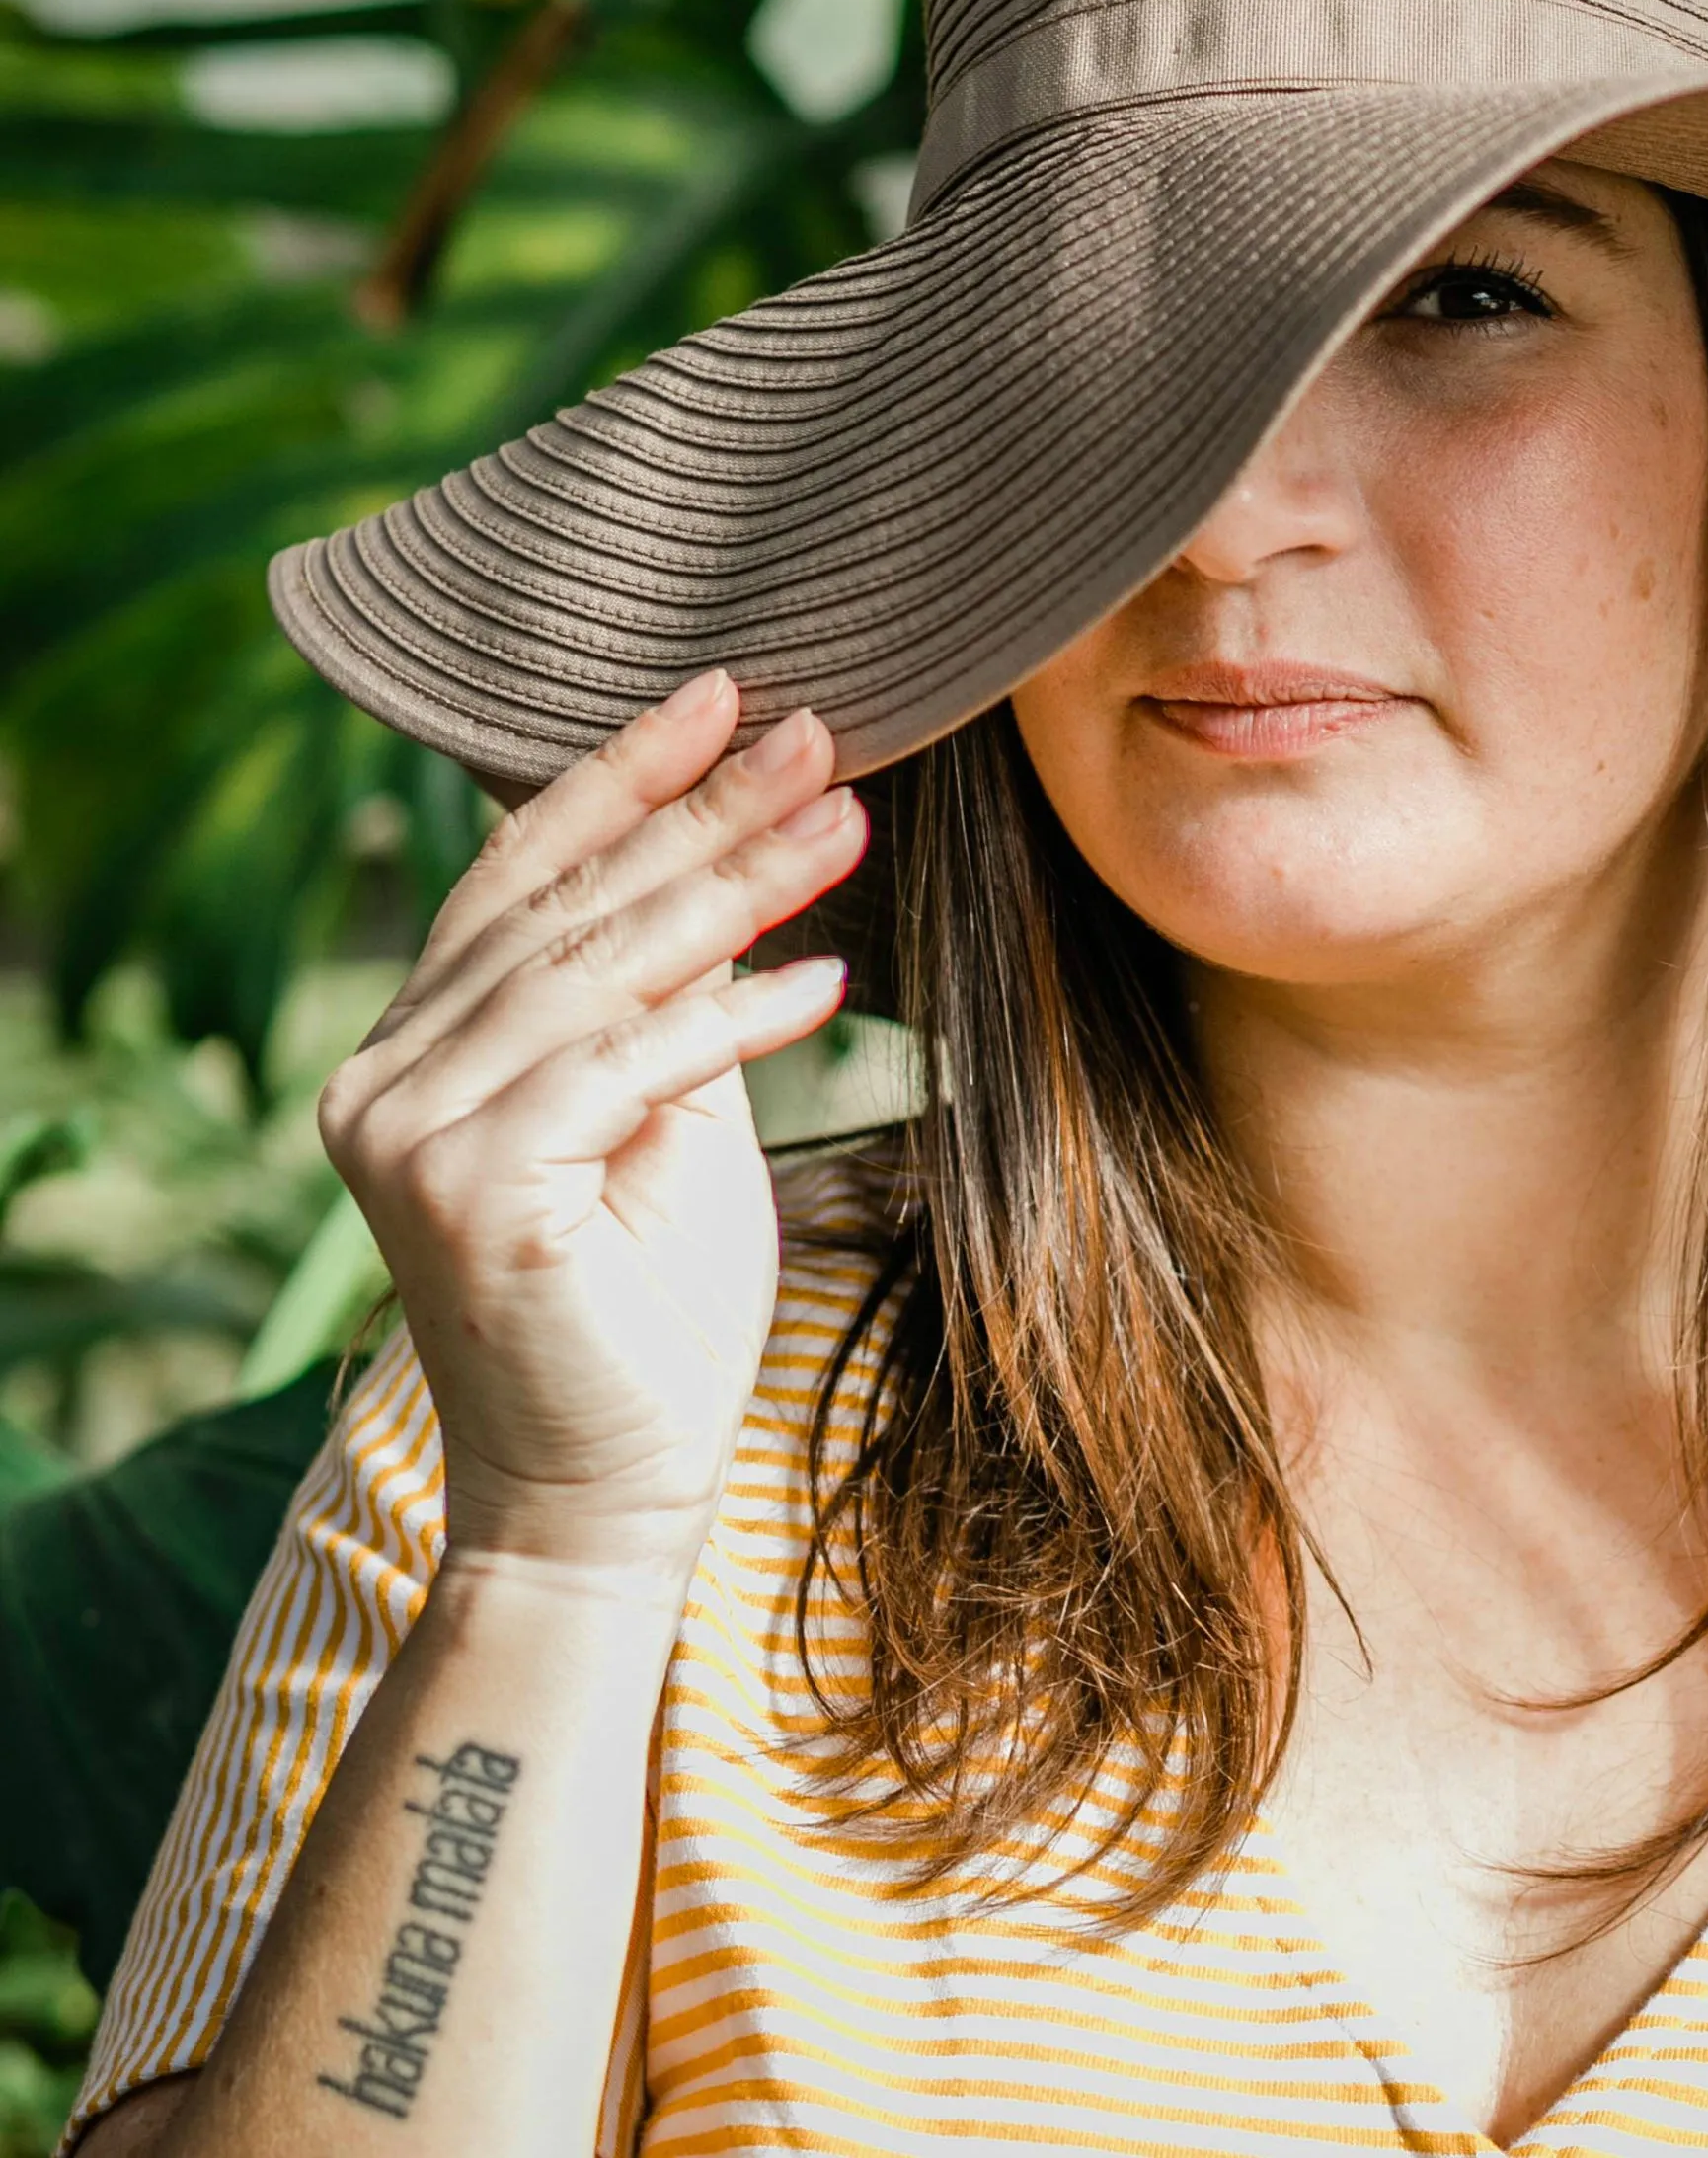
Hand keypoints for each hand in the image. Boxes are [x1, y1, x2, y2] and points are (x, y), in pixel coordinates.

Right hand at [318, 674, 862, 1576]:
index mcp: (416, 1049)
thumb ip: (671, 999)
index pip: (521, 880)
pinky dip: (735, 1020)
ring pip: (598, 973)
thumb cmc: (650, 1305)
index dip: (622, 779)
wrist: (607, 1490)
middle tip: (821, 736)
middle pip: (568, 911)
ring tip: (847, 824)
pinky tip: (835, 978)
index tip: (725, 695)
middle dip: (703, 815)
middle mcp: (383, 1079)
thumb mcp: (670, 1116)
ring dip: (737, 887)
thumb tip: (733, 863)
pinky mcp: (466, 1193)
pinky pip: (624, 1068)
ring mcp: (409, 1137)